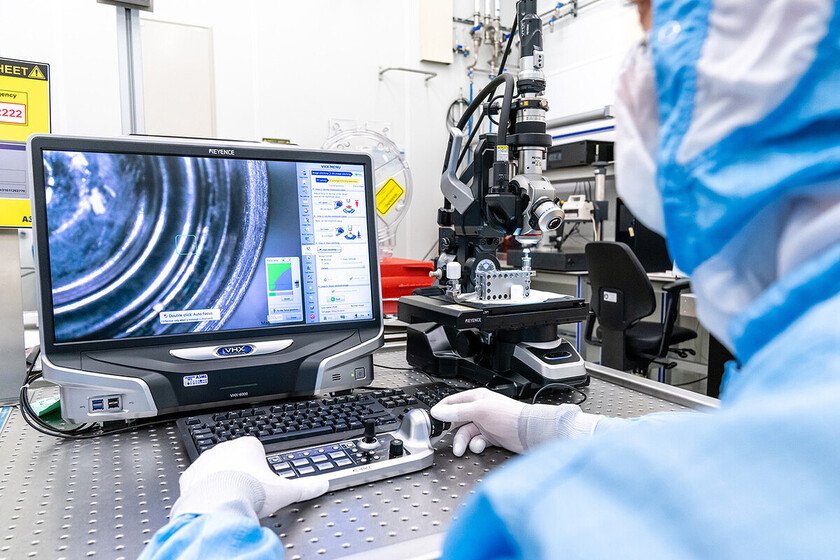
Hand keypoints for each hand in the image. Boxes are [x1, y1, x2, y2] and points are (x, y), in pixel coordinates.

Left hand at [172, 436, 328, 518]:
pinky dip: (204, 488)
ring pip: (216, 466)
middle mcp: (225, 448)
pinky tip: (213, 499)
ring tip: (231, 496)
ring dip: (222, 477)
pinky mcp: (191, 475)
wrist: (218, 504)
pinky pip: (198, 479)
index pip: (256, 449)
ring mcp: (206, 460)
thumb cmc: (248, 492)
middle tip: (248, 490)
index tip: (262, 479)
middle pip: (235, 457)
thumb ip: (304, 487)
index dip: (260, 465)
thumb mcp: (284, 490)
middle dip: (241, 471)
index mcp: (247, 445)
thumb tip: (321, 485)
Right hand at [431, 388, 600, 456]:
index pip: (452, 402)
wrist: (529, 432)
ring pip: (466, 434)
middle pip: (457, 421)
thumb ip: (457, 412)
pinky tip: (480, 446)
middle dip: (451, 431)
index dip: (441, 411)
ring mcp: (486, 424)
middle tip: (442, 439)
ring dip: (463, 442)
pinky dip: (476, 446)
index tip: (432, 421)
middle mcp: (480, 410)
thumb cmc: (509, 416)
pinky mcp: (492, 438)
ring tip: (462, 449)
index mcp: (476, 398)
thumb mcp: (479, 411)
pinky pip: (477, 442)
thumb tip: (438, 412)